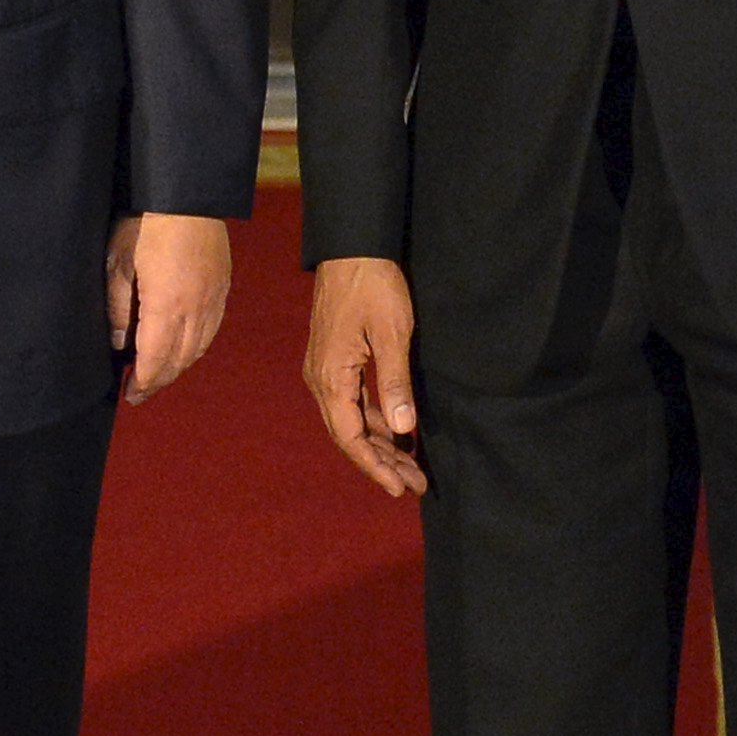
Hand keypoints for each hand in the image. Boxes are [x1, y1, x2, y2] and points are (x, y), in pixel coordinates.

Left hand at [109, 213, 232, 400]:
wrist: (189, 197)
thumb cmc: (146, 224)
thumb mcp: (118, 262)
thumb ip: (119, 307)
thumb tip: (120, 343)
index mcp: (166, 306)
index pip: (155, 360)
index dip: (144, 383)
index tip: (130, 395)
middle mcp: (195, 310)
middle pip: (178, 360)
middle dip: (159, 380)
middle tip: (140, 392)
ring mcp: (213, 300)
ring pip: (197, 349)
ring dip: (178, 367)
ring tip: (159, 375)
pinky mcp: (222, 289)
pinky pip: (211, 331)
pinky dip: (196, 348)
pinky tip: (184, 350)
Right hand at [305, 256, 426, 497]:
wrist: (352, 247)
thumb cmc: (373, 286)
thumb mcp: (392, 333)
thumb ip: (395, 381)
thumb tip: (404, 428)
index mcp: (331, 376)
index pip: (350, 436)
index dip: (375, 466)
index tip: (400, 488)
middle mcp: (321, 377)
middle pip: (348, 434)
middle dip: (381, 462)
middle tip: (415, 484)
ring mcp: (324, 368)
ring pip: (350, 419)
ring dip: (379, 443)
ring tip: (410, 465)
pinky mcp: (333, 358)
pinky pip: (351, 401)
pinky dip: (374, 420)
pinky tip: (397, 429)